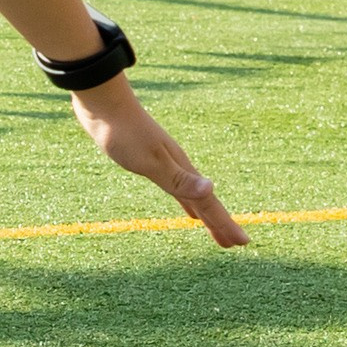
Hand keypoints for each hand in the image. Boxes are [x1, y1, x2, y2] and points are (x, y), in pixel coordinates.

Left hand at [71, 80, 247, 245]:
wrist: (103, 102)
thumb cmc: (124, 132)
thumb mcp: (151, 160)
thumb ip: (179, 179)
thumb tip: (211, 189)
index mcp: (182, 168)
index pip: (209, 202)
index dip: (225, 224)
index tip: (243, 243)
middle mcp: (179, 166)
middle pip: (203, 200)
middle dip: (218, 222)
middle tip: (233, 244)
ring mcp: (165, 162)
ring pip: (190, 193)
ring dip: (202, 211)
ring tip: (208, 226)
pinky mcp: (149, 158)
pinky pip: (175, 186)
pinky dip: (183, 198)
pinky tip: (182, 203)